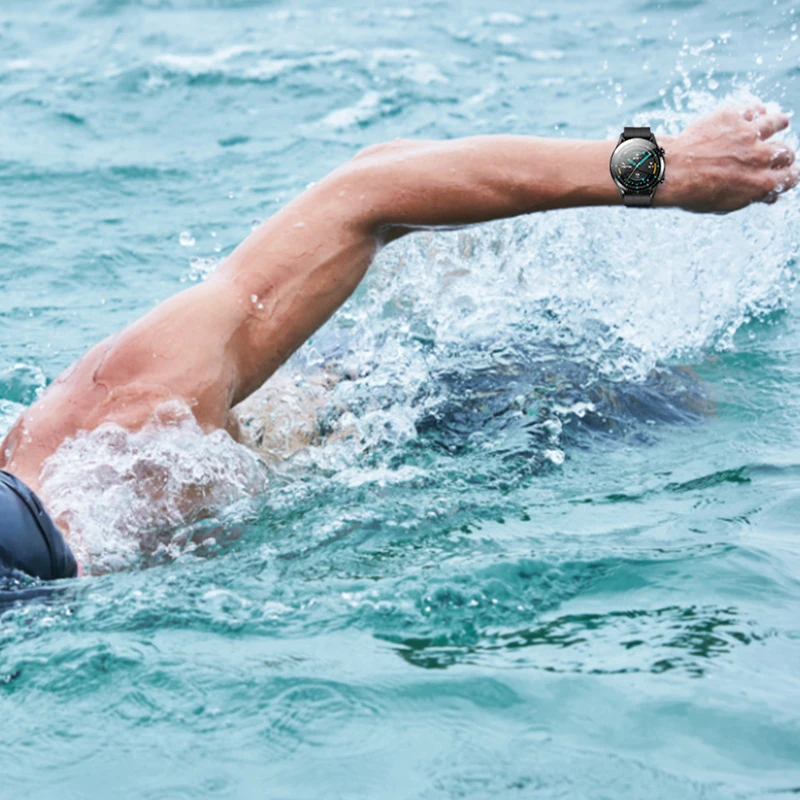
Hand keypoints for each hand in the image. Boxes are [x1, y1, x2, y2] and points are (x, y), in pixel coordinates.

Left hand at [657, 102, 797, 212]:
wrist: (672, 171)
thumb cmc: (693, 193)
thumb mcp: (725, 204)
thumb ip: (751, 197)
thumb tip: (770, 196)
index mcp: (761, 183)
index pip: (792, 177)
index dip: (791, 175)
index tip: (787, 172)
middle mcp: (760, 157)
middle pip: (785, 152)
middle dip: (783, 154)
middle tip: (778, 153)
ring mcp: (748, 134)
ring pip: (776, 123)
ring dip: (779, 123)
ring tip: (780, 122)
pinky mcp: (734, 117)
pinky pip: (755, 109)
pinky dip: (758, 111)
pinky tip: (758, 112)